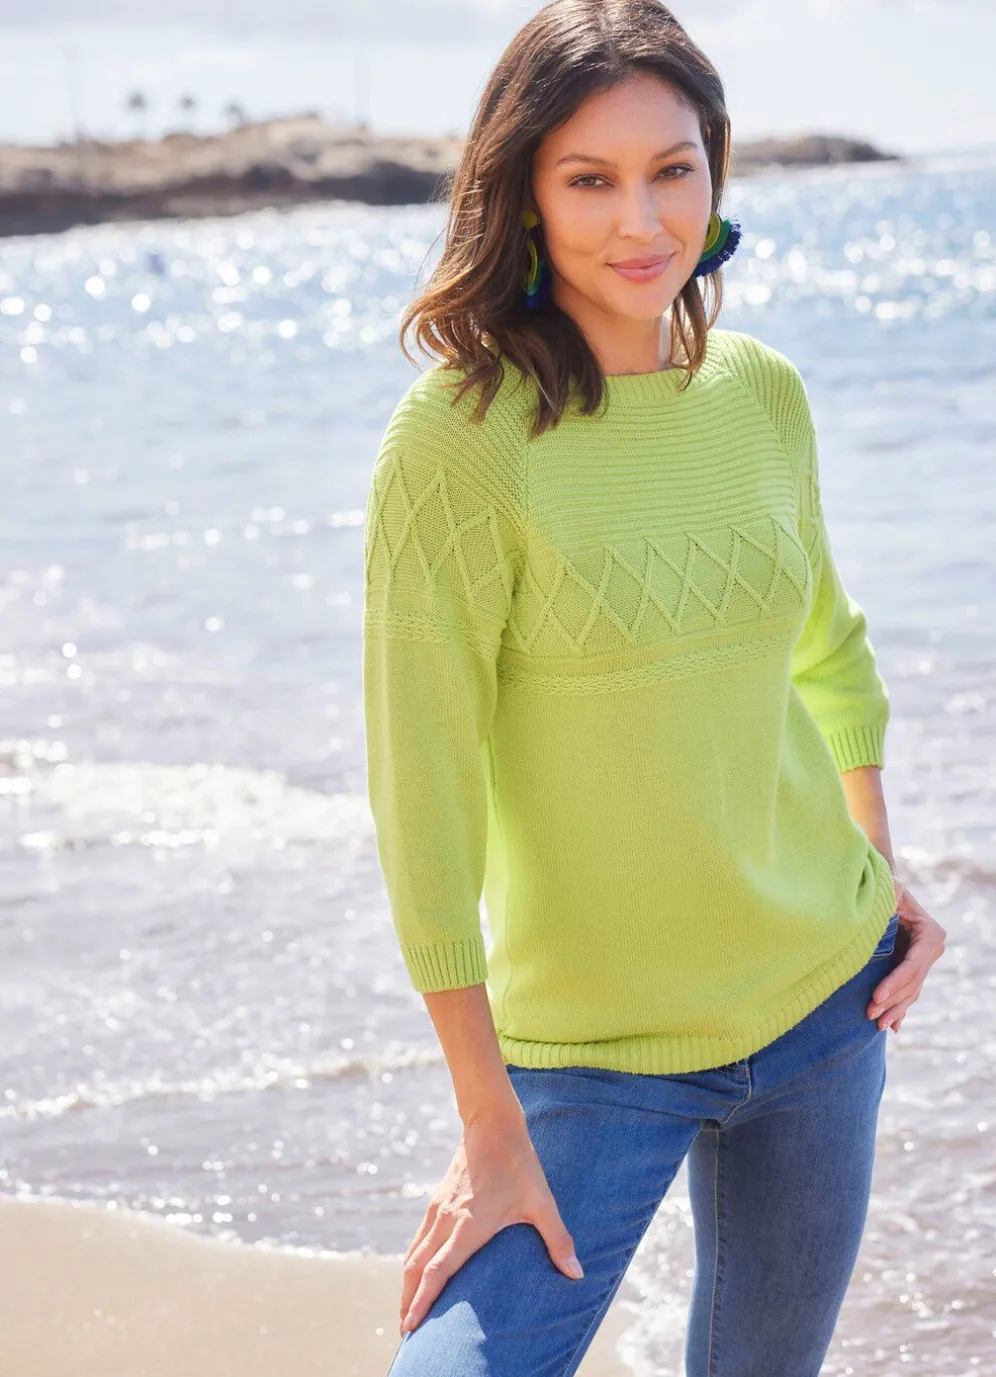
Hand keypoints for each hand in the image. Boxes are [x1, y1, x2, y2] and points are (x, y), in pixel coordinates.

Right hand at [398, 1106, 582, 1335]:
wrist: (492, 1123)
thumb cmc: (519, 1162)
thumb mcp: (541, 1201)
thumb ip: (557, 1239)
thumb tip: (576, 1274)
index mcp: (469, 1225)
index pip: (438, 1270)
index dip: (423, 1299)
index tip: (410, 1324)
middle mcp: (447, 1220)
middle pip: (417, 1268)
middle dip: (409, 1300)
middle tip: (405, 1330)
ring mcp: (439, 1210)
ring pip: (414, 1253)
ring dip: (407, 1283)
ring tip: (406, 1309)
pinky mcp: (438, 1201)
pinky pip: (418, 1238)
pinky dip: (413, 1261)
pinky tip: (416, 1271)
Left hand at [867, 875, 945, 1032]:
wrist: (885, 892)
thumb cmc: (885, 888)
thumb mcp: (890, 889)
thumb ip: (890, 896)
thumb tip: (887, 902)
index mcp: (930, 934)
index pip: (913, 965)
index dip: (896, 982)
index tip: (876, 996)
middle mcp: (930, 951)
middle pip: (912, 983)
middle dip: (892, 1001)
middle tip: (871, 1015)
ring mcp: (922, 962)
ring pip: (911, 992)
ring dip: (895, 1010)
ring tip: (878, 1025)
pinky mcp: (910, 969)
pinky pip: (907, 993)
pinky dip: (899, 1009)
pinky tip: (893, 1027)